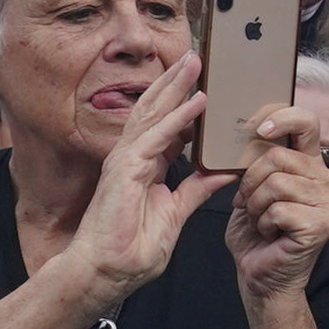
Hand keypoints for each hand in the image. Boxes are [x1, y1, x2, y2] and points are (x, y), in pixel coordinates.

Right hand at [57, 55, 231, 304]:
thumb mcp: (176, 213)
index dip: (182, 101)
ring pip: (152, 114)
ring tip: (194, 62)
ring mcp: (126, 161)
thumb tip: (222, 174)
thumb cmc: (132, 248)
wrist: (107, 273)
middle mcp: (134, 157)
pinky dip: (176, 118)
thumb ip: (196, 190)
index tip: (203, 81)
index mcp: (147, 165)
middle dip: (176, 81)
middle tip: (196, 55)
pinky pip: (155, 138)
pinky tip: (195, 101)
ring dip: (175, 87)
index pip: (167, 124)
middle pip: (156, 110)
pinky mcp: (125, 172)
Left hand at [224, 99, 328, 305]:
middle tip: (250, 203)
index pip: (307, 123)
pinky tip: (270, 234)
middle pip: (277, 157)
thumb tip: (246, 137)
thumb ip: (254, 163)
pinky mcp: (320, 224)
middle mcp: (323, 178)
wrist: (260, 276)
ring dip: (255, 206)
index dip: (282, 117)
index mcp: (307, 165)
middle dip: (249, 181)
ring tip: (262, 221)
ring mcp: (326, 202)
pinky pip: (278, 209)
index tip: (256, 128)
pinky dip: (263, 223)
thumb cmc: (255, 234)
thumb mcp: (250, 190)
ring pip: (275, 183)